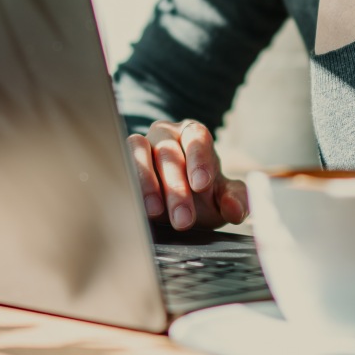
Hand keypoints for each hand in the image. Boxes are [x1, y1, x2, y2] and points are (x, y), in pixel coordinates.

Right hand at [127, 120, 248, 230]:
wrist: (177, 202)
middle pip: (168, 152)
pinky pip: (119, 162)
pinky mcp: (122, 158)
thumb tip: (235, 210)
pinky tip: (134, 205)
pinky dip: (126, 182)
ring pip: (139, 152)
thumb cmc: (202, 195)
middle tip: (183, 220)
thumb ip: (235, 201)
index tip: (201, 186)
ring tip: (155, 212)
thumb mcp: (222, 197)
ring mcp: (142, 144)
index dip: (199, 160)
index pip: (197, 137)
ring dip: (146, 183)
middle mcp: (166, 135)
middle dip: (176, 187)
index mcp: (194, 135)